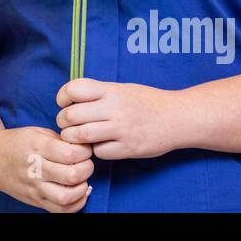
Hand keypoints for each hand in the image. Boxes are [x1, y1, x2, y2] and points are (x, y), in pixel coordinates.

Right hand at [0, 125, 94, 212]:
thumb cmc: (17, 142)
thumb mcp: (36, 132)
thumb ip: (59, 140)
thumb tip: (84, 149)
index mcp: (36, 147)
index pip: (70, 153)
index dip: (84, 151)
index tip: (84, 148)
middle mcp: (35, 169)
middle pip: (71, 175)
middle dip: (87, 168)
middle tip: (86, 162)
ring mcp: (34, 188)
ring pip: (66, 197)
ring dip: (82, 189)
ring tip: (82, 179)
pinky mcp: (35, 201)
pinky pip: (61, 211)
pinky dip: (76, 204)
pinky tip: (79, 193)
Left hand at [56, 79, 182, 160]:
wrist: (178, 117)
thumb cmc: (148, 101)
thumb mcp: (123, 88)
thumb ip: (99, 93)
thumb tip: (71, 98)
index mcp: (111, 90)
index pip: (74, 89)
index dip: (63, 97)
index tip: (64, 103)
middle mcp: (114, 108)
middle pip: (71, 115)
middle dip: (63, 122)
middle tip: (66, 125)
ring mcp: (121, 129)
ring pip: (81, 136)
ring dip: (73, 139)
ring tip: (76, 138)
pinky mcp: (129, 148)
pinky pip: (99, 152)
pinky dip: (95, 151)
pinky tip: (99, 146)